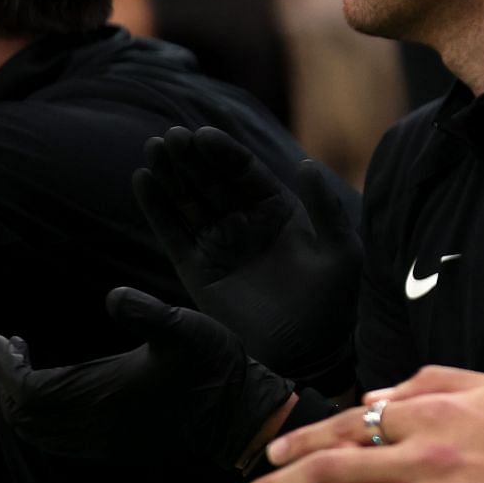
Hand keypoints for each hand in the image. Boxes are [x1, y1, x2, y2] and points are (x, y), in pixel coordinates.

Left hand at [0, 287, 294, 470]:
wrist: (239, 413)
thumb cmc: (213, 366)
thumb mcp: (185, 327)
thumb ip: (147, 311)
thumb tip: (111, 297)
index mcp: (102, 394)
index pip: (27, 389)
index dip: (4, 366)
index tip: (0, 339)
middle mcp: (94, 424)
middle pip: (22, 414)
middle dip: (6, 383)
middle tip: (8, 351)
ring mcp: (102, 441)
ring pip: (36, 432)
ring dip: (19, 404)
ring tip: (21, 371)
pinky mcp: (112, 448)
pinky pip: (56, 441)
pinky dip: (39, 421)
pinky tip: (53, 397)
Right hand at [134, 126, 359, 385]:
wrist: (309, 347)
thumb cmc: (334, 298)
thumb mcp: (340, 249)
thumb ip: (325, 207)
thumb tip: (305, 163)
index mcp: (278, 209)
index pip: (244, 172)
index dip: (224, 152)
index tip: (204, 134)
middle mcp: (245, 220)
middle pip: (211, 180)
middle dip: (191, 157)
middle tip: (171, 136)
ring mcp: (219, 242)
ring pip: (188, 200)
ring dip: (170, 174)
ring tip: (153, 148)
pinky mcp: (196, 267)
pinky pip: (172, 231)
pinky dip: (157, 207)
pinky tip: (143, 180)